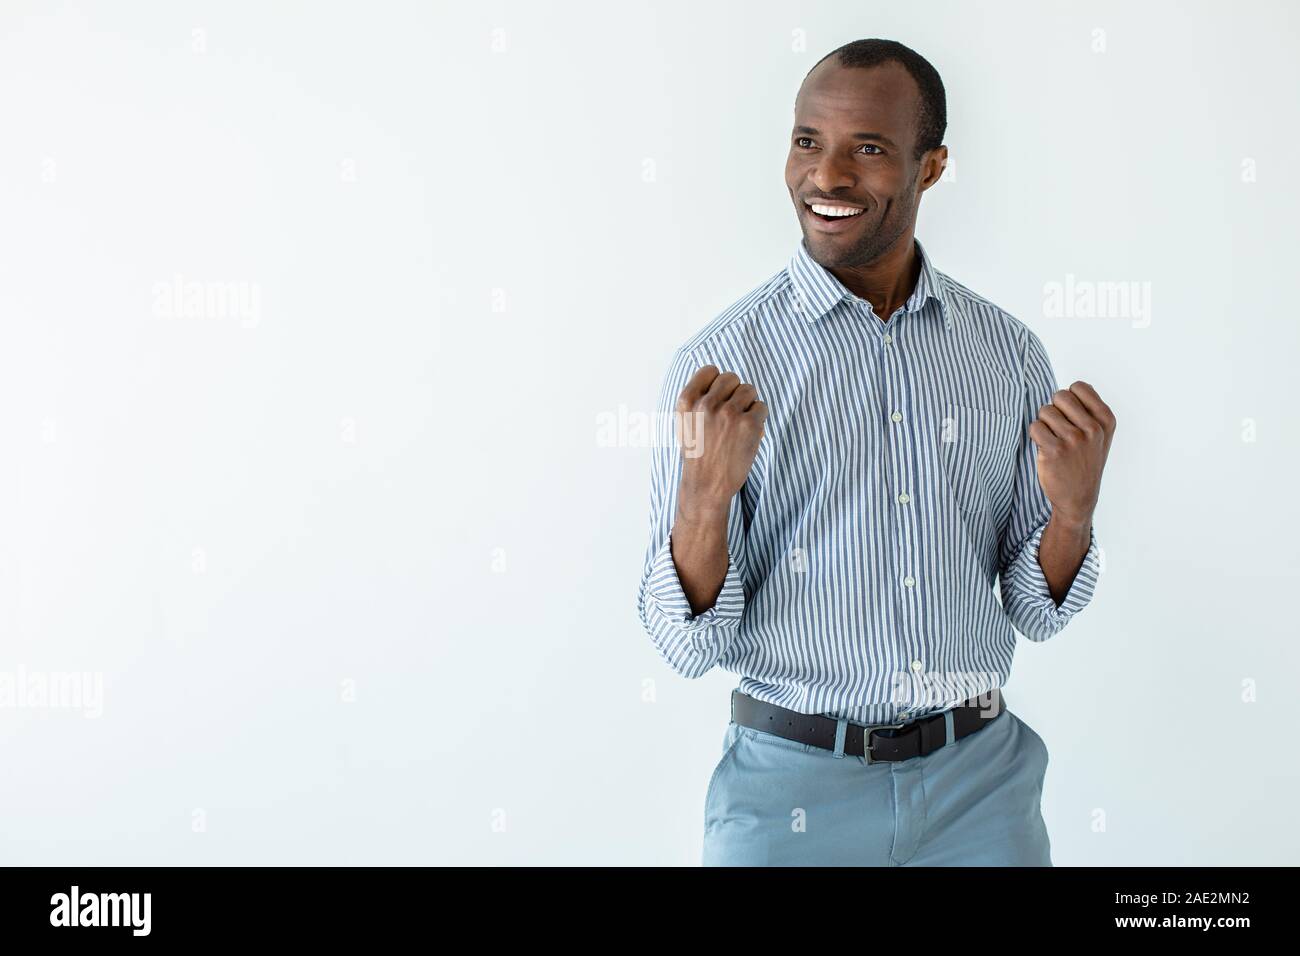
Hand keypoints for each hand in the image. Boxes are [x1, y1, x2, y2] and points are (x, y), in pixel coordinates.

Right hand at [674, 365, 767, 515]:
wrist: (706, 485)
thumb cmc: (698, 454)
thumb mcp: (685, 423)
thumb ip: (698, 399)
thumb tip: (721, 378)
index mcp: (687, 402)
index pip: (709, 370)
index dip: (718, 382)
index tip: (719, 398)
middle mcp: (706, 404)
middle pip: (731, 377)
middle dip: (735, 393)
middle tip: (732, 413)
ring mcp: (728, 413)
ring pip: (749, 390)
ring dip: (749, 405)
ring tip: (740, 425)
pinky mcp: (748, 424)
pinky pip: (761, 407)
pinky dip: (759, 419)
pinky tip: (748, 434)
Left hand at [1028, 381, 1115, 525]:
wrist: (1078, 498)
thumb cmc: (1085, 462)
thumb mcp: (1100, 435)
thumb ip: (1091, 410)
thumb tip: (1078, 386)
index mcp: (1106, 420)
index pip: (1078, 387)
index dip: (1068, 400)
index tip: (1071, 417)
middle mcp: (1093, 428)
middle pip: (1059, 395)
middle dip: (1054, 409)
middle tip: (1059, 429)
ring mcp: (1074, 439)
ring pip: (1045, 411)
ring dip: (1044, 424)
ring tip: (1054, 440)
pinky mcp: (1054, 450)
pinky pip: (1035, 427)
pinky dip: (1036, 436)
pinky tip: (1046, 449)